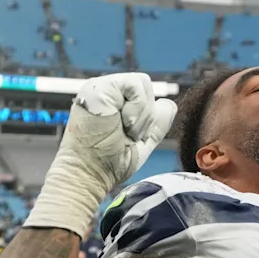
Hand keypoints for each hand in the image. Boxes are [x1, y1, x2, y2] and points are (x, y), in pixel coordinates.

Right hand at [25, 73, 176, 237]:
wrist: (88, 174)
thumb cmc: (108, 163)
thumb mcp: (142, 142)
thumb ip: (157, 124)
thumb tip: (169, 103)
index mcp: (114, 102)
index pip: (145, 94)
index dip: (148, 117)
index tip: (132, 138)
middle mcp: (106, 92)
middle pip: (147, 87)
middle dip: (146, 117)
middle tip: (128, 136)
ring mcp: (100, 87)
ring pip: (144, 84)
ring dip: (141, 115)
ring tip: (124, 131)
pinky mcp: (98, 87)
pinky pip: (135, 84)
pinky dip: (137, 109)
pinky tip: (122, 124)